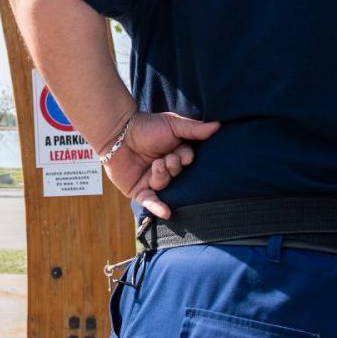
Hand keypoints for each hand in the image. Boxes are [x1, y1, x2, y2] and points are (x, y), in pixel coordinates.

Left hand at [101, 112, 220, 220]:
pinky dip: (158, 207)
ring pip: (165, 184)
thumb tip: (218, 126)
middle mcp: (165, 169)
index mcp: (175, 154)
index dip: (186, 158)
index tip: (183, 153)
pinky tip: (167, 213)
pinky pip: (150, 202)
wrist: (118, 132)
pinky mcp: (138, 190)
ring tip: (157, 164)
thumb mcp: (173, 125)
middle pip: (178, 174)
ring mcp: (151, 180)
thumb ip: (194, 129)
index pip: (188, 161)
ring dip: (162, 174)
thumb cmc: (146, 125)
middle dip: (173, 166)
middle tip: (167, 158)